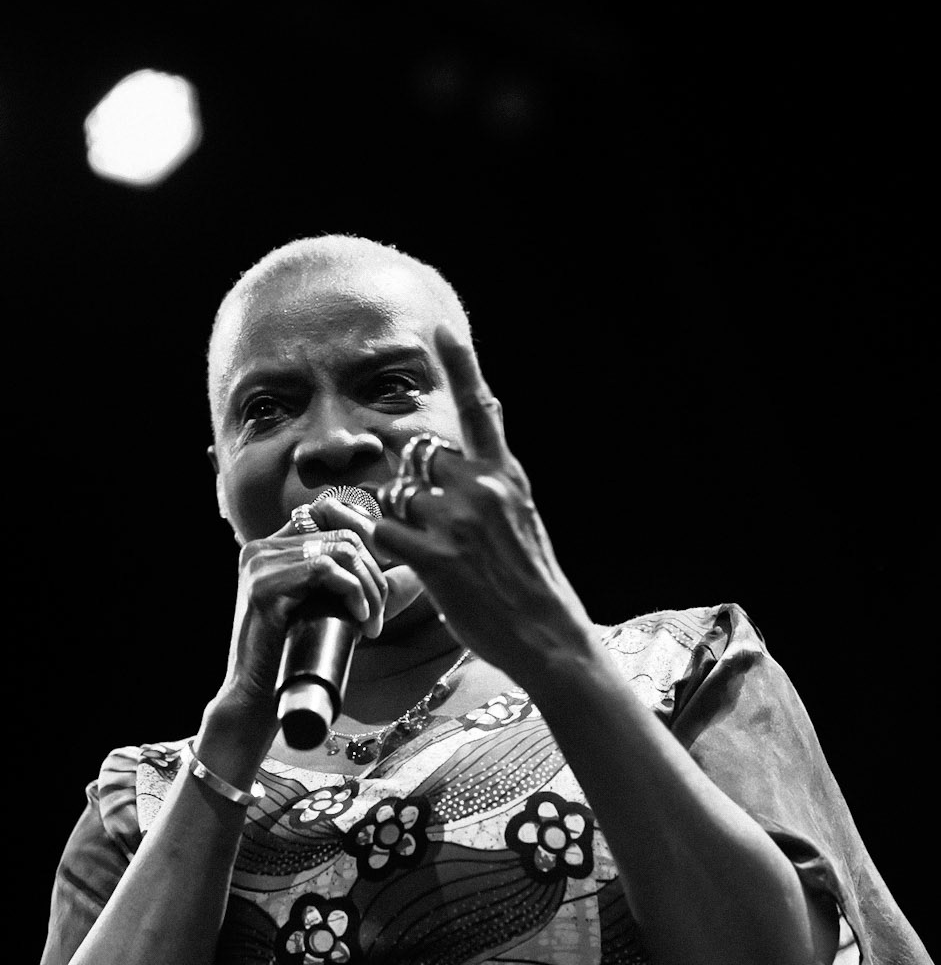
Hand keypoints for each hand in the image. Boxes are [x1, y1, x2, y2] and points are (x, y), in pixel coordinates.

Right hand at [216, 493, 389, 730]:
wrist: (258, 700)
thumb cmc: (298, 661)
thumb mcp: (337, 614)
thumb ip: (369, 589)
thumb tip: (418, 573)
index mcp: (274, 549)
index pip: (330, 512)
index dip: (368, 537)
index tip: (383, 579)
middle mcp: (262, 548)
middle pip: (344, 533)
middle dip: (375, 574)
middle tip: (379, 616)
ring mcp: (259, 563)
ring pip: (340, 549)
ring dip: (369, 587)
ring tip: (372, 623)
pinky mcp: (263, 585)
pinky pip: (323, 569)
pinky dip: (353, 592)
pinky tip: (359, 619)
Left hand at [372, 327, 594, 687]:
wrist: (547, 633)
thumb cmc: (532, 581)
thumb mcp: (525, 515)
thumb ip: (496, 475)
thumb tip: (485, 423)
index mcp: (506, 477)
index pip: (481, 410)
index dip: (461, 366)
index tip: (441, 331)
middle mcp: (482, 489)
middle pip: (419, 457)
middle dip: (409, 482)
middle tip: (421, 519)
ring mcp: (458, 522)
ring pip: (397, 495)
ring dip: (394, 517)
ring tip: (418, 548)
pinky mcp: (437, 558)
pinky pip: (382, 531)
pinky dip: (369, 537)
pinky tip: (378, 549)